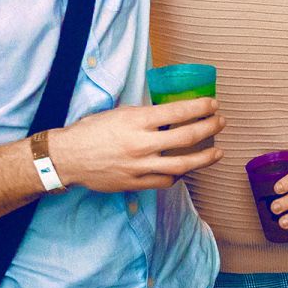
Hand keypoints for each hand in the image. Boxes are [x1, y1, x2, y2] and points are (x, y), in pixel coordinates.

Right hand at [51, 100, 225, 192]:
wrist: (67, 157)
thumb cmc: (91, 131)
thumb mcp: (119, 113)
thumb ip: (144, 115)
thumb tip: (170, 113)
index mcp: (136, 121)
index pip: (177, 112)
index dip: (200, 108)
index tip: (212, 104)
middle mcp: (140, 144)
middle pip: (186, 137)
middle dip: (209, 128)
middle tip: (220, 123)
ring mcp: (139, 166)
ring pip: (181, 164)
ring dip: (204, 158)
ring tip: (218, 152)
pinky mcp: (135, 183)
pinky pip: (165, 181)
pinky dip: (179, 175)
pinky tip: (187, 169)